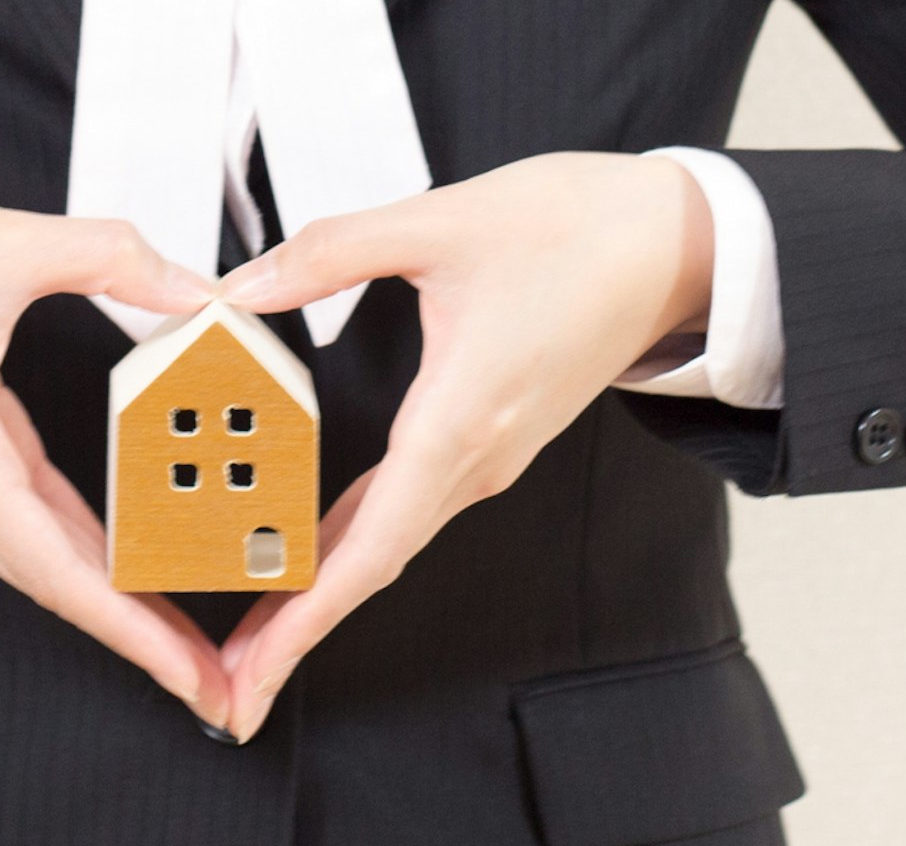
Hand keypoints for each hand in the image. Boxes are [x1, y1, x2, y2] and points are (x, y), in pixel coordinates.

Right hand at [0, 166, 231, 726]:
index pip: (61, 572)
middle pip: (56, 583)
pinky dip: (81, 547)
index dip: (132, 630)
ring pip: (41, 556)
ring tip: (185, 631)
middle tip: (218, 680)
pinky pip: (26, 517)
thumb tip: (197, 288)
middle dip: (138, 634)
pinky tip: (130, 557)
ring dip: (112, 597)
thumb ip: (110, 258)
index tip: (189, 679)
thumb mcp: (3, 241)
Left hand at [211, 152, 714, 740]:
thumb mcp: (441, 219)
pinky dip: (355, 541)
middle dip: (297, 628)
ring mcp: (491, 452)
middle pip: (373, 564)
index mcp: (464, 415)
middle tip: (228, 686)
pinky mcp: (495, 434)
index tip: (254, 670)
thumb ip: (331, 251)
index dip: (306, 615)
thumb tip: (241, 285)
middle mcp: (480, 455)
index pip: (373, 545)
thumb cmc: (582, 227)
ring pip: (391, 539)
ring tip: (252, 629)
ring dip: (322, 589)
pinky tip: (310, 546)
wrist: (678, 242)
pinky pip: (412, 505)